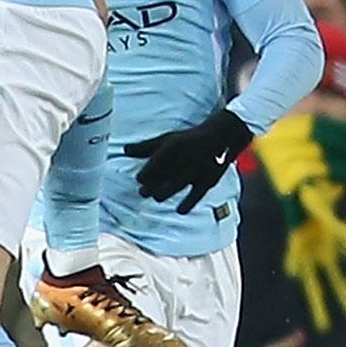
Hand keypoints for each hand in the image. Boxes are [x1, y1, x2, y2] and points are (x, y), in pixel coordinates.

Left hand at [124, 109, 252, 213]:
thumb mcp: (168, 139)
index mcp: (174, 145)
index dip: (145, 174)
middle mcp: (185, 157)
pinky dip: (188, 204)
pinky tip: (180, 210)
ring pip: (176, 186)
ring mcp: (197, 170)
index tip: (140, 179)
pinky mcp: (208, 180)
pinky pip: (196, 195)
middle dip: (151, 186)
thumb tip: (124, 151)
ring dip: (163, 194)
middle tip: (143, 192)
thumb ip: (147, 147)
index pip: (154, 163)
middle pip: (163, 176)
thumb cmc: (189, 139)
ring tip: (156, 197)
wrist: (221, 137)